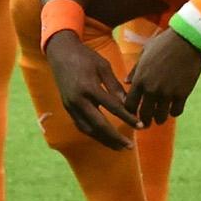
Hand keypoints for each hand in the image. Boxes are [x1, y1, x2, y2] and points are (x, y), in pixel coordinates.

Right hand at [45, 33, 137, 148]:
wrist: (61, 54)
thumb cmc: (86, 57)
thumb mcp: (104, 67)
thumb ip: (114, 86)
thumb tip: (127, 103)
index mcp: (89, 88)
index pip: (112, 107)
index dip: (127, 117)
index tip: (140, 125)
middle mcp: (78, 100)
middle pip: (98, 124)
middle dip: (114, 137)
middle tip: (129, 146)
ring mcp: (70, 106)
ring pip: (87, 129)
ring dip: (103, 139)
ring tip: (118, 147)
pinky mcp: (67, 108)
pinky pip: (80, 125)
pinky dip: (92, 133)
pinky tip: (103, 138)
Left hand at [123, 25, 200, 126]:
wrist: (186, 39)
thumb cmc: (163, 43)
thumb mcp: (144, 54)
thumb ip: (135, 70)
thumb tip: (127, 82)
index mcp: (139, 80)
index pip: (129, 105)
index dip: (130, 112)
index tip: (133, 114)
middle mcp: (151, 90)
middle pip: (144, 114)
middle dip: (144, 121)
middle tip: (146, 123)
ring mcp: (167, 93)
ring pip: (160, 116)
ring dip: (159, 119)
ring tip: (160, 118)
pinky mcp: (182, 93)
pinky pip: (176, 111)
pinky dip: (174, 112)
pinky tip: (174, 109)